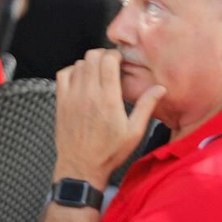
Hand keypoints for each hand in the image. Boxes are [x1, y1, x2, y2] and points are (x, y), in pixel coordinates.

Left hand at [53, 49, 165, 187]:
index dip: (115, 55)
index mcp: (108, 99)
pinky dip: (72, 71)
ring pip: (78, 64)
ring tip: (98, 73)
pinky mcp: (61, 102)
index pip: (108, 61)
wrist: (81, 166)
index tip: (120, 61)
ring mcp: (72, 97)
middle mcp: (88, 94)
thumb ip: (146, 106)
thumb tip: (160, 88)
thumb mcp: (134, 132)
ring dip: (89, 63)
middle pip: (92, 57)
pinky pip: (63, 74)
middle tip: (110, 64)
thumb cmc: (109, 152)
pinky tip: (81, 79)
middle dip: (103, 55)